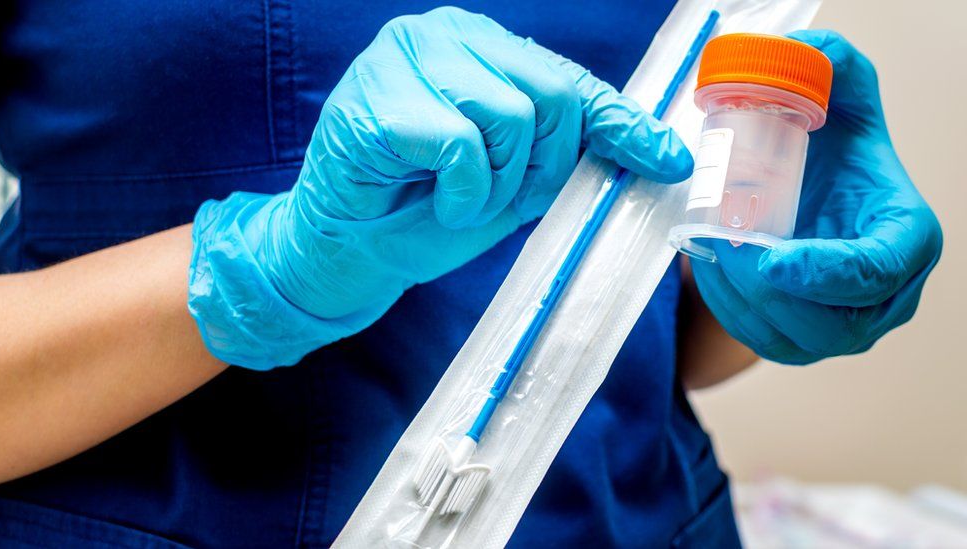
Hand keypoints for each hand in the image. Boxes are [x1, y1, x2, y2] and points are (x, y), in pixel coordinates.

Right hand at [188, 7, 691, 368]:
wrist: (349, 250)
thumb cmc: (425, 211)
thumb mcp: (514, 181)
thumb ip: (567, 154)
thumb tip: (658, 153)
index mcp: (480, 47)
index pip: (569, 81)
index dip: (621, 125)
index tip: (667, 160)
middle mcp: (445, 35)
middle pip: (551, 97)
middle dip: (539, 167)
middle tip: (496, 198)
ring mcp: (406, 57)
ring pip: (512, 118)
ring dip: (495, 185)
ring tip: (456, 199)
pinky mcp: (380, 98)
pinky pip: (463, 147)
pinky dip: (461, 193)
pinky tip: (431, 200)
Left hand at [691, 30, 941, 364]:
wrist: (809, 184)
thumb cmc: (831, 146)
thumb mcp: (839, 94)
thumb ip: (832, 64)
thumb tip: (802, 51)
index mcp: (906, 237)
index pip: (878, 271)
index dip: (825, 273)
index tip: (769, 259)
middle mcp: (886, 295)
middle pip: (834, 322)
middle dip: (770, 291)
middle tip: (723, 246)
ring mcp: (848, 326)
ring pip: (796, 340)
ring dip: (742, 302)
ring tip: (710, 252)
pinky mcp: (807, 340)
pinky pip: (767, 341)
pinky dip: (730, 311)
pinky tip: (709, 268)